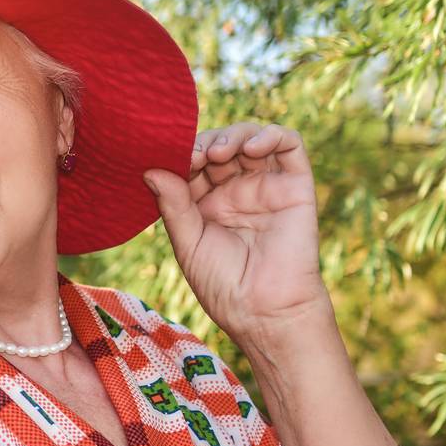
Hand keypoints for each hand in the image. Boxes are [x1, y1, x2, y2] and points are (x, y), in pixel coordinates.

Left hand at [144, 122, 330, 342]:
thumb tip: (150, 168)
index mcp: (207, 203)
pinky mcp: (296, 185)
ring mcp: (266, 186)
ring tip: (219, 152)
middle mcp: (236, 190)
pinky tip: (252, 148)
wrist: (265, 311)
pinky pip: (290, 145)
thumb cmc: (223, 285)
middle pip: (220, 145)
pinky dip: (272, 135)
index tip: (168, 158)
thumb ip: (173, 204)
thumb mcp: (188, 242)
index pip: (193, 163)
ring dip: (234, 134)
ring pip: (252, 138)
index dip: (182, 155)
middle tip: (194, 156)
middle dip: (205, 143)